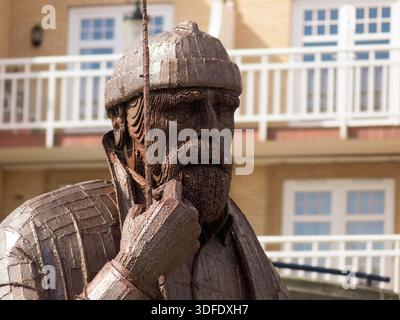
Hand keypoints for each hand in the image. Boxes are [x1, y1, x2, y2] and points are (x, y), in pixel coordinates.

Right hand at [114, 179, 200, 296]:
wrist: (141, 268)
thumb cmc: (134, 240)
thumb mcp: (132, 216)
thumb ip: (142, 205)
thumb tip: (146, 205)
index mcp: (172, 203)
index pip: (175, 185)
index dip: (165, 189)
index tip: (159, 197)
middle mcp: (187, 214)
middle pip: (185, 202)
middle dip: (175, 206)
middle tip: (161, 216)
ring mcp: (193, 230)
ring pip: (189, 219)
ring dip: (180, 222)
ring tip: (164, 232)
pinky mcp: (195, 244)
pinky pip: (191, 235)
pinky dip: (183, 237)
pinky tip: (170, 243)